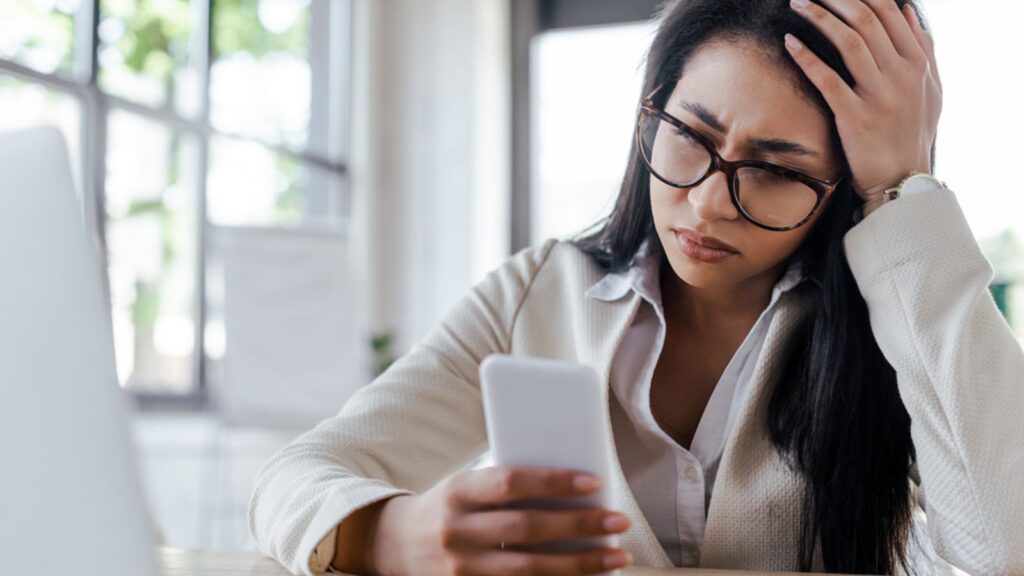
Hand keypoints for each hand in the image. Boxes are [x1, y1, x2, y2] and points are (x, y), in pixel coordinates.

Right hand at [369, 466, 632, 575]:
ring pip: (528, 570)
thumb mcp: (466, 486)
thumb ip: (506, 487)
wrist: (394, 546)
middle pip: (526, 529)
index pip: (510, 482)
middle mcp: (456, 531)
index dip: (553, 482)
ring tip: (616, 556)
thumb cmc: (448, 507)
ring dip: (579, 565)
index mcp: (458, 491)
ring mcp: (460, 570)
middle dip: (578, 526)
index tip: (593, 482)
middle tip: (618, 521)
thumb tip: (572, 489)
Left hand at [784, 0, 942, 201]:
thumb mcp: (931, 90)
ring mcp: (879, 95)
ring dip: (820, 17)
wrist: (903, 181)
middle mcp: (902, 74)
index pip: (889, 14)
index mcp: (918, 64)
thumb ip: (923, 50)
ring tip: (797, 3)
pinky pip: (828, 80)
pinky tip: (790, 42)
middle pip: (867, 21)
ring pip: (849, 42)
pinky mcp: (855, 117)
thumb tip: (908, 12)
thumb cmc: (912, 135)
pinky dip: (808, 57)